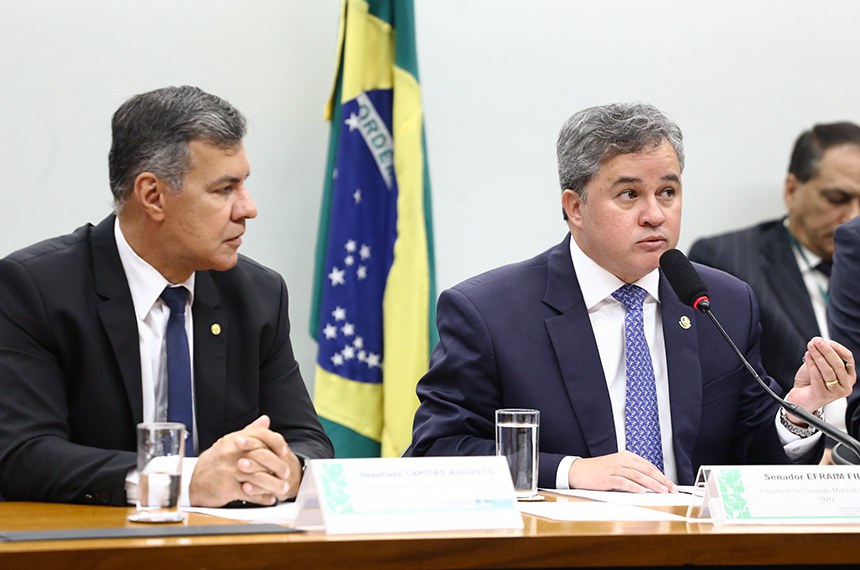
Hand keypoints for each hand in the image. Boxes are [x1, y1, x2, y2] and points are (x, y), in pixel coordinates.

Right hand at [188, 415, 303, 506]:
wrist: (192, 483)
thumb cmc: (213, 464)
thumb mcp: (229, 443)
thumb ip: (249, 432)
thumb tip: (265, 420)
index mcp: (234, 440)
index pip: (260, 435)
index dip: (276, 442)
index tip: (284, 451)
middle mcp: (231, 452)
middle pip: (263, 456)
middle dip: (279, 466)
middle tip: (287, 473)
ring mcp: (229, 470)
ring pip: (259, 476)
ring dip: (274, 484)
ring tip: (282, 488)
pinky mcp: (227, 487)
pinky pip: (250, 493)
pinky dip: (262, 497)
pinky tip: (270, 498)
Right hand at [568, 451, 676, 492]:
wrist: (577, 471)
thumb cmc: (597, 470)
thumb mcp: (616, 466)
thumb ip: (632, 472)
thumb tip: (650, 483)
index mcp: (625, 456)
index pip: (648, 465)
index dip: (661, 475)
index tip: (670, 484)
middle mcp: (621, 460)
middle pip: (646, 470)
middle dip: (661, 480)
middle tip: (671, 488)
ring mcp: (613, 469)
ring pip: (637, 475)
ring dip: (651, 484)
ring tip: (662, 491)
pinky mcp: (606, 478)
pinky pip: (622, 482)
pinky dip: (633, 487)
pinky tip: (641, 491)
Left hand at [786, 337, 854, 421]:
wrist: (800, 398)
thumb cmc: (811, 381)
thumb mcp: (819, 365)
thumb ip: (822, 356)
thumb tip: (820, 342)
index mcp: (848, 375)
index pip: (848, 358)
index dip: (836, 347)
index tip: (824, 340)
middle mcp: (845, 384)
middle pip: (838, 364)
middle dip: (826, 350)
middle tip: (816, 341)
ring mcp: (836, 392)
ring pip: (828, 370)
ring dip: (818, 356)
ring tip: (810, 347)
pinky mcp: (823, 395)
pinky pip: (818, 377)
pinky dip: (812, 365)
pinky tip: (807, 357)